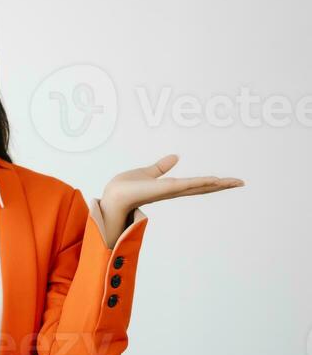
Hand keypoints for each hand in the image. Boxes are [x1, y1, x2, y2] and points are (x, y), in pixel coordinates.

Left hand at [99, 154, 244, 244]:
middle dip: (222, 186)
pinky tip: (215, 180)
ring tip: (235, 182)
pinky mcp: (165, 189)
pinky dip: (201, 182)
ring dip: (217, 184)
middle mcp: (174, 191)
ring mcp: (171, 191)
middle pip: (203, 188)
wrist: (113, 197)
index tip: (228, 180)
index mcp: (171, 187)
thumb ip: (161, 166)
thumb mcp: (148, 173)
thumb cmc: (126, 188)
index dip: (213, 183)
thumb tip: (176, 157)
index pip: (197, 185)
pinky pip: (187, 184)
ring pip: (199, 186)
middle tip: (240, 182)